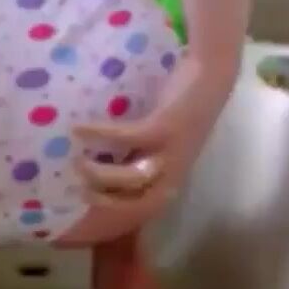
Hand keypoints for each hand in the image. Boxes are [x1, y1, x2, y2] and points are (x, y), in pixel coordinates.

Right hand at [73, 54, 236, 211]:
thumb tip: (101, 157)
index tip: (85, 201)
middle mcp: (173, 171)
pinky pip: (126, 138)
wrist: (212, 75)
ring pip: (131, 177)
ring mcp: (171, 151)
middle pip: (137, 203)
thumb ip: (140, 151)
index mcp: (171, 176)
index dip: (114, 213)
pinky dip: (99, 135)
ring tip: (76, 160)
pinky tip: (78, 129)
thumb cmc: (183, 106)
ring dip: (99, 174)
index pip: (143, 209)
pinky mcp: (165, 128)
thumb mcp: (162, 138)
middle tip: (77, 187)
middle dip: (104, 200)